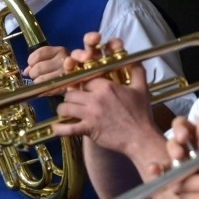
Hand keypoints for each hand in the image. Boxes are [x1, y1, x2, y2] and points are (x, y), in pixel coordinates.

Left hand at [24, 45, 68, 93]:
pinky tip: (43, 89)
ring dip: (37, 82)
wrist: (79, 81)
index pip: (39, 54)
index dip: (31, 61)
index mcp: (59, 51)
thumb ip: (36, 63)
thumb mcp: (50, 61)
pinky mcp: (66, 86)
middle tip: (35, 76)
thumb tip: (25, 71)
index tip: (31, 65)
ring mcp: (66, 74)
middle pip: (38, 67)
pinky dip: (42, 89)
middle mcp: (64, 60)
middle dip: (33, 73)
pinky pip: (47, 88)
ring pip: (41, 79)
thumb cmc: (61, 69)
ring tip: (40, 82)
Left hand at [53, 33, 155, 154]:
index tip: (83, 90)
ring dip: (64, 110)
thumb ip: (136, 71)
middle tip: (74, 102)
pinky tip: (57, 127)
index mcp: (106, 87)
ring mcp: (91, 114)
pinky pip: (68, 128)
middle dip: (71, 97)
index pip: (84, 80)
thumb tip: (133, 59)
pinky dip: (60, 128)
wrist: (142, 138)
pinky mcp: (88, 129)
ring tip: (67, 112)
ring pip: (65, 106)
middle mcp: (96, 98)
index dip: (82, 85)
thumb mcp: (141, 89)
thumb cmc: (141, 114)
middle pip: (71, 92)